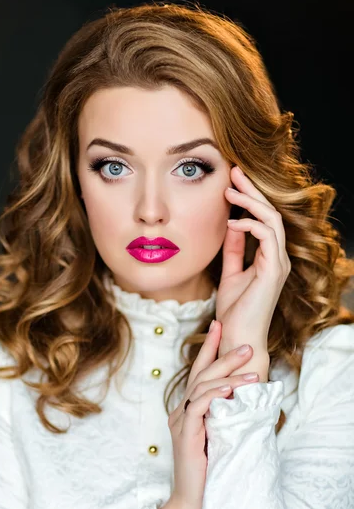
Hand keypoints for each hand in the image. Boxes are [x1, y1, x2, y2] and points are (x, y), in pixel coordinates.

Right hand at [167, 320, 257, 508]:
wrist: (194, 502)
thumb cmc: (210, 470)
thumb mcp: (219, 435)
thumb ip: (224, 414)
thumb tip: (245, 394)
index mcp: (189, 409)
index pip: (199, 372)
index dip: (209, 348)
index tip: (219, 325)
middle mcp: (181, 410)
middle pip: (201, 374)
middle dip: (223, 355)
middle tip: (246, 344)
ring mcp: (181, 421)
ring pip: (202, 388)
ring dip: (228, 376)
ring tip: (252, 370)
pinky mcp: (186, 434)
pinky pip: (198, 407)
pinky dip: (214, 395)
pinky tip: (230, 390)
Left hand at [217, 166, 290, 360]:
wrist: (238, 337)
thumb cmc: (235, 312)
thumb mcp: (231, 274)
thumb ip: (233, 251)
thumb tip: (231, 225)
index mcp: (270, 257)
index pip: (263, 219)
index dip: (248, 199)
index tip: (231, 182)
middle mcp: (278, 257)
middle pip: (270, 213)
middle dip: (252, 190)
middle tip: (234, 171)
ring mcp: (279, 263)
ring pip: (271, 220)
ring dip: (250, 202)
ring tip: (229, 190)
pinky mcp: (274, 271)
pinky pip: (267, 237)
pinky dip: (250, 225)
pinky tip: (232, 222)